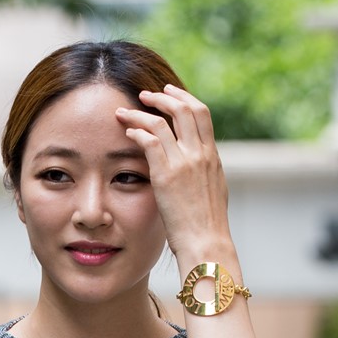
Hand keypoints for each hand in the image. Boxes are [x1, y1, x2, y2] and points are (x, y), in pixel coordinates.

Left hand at [116, 86, 230, 262]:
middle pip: (184, 109)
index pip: (201, 114)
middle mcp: (200, 154)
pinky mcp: (166, 176)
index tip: (171, 94)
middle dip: (163, 97)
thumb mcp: (213, 193)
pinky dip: (137, 131)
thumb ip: (204, 174)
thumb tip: (198, 169)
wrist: (206, 243)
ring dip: (141, 112)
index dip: (184, 99)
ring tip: (125, 110)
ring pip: (162, 122)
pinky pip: (149, 142)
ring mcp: (184, 163)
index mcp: (212, 157)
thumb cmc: (207, 227)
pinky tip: (127, 131)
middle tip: (145, 94)